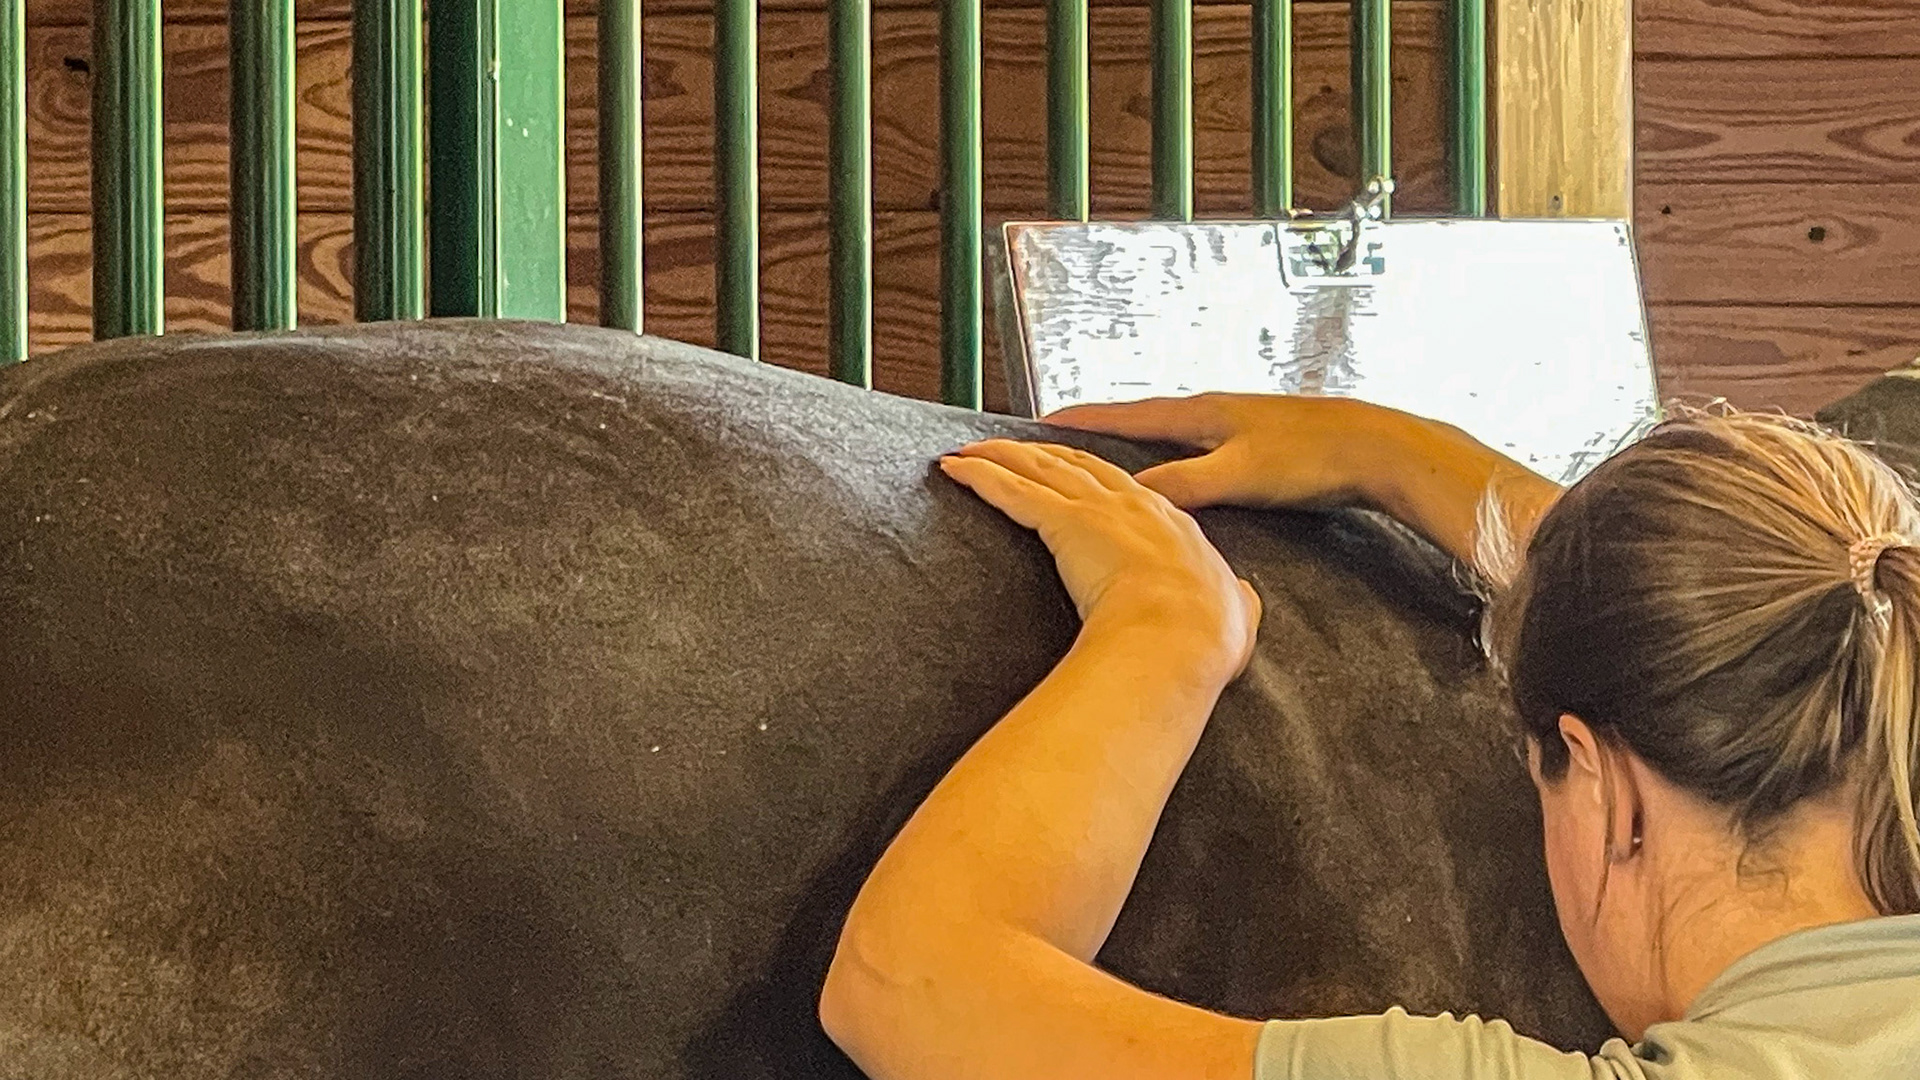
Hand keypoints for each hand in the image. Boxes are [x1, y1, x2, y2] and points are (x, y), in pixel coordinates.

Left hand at [939, 439, 1259, 681]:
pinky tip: (955, 468)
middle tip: (1013, 447)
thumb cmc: (1205, 637)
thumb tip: (1243, 604)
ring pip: (1041, 469)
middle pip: (1079, 465)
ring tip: (969, 451)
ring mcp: (1101, 510)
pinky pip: (1014, 491)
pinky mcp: (1067, 522)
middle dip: (1043, 453)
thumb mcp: (1236, 616)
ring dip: (1001, 455)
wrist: (1182, 638)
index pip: (1128, 489)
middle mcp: (1137, 506)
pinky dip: (981, 475)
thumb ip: (1237, 604)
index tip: (1078, 471)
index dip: (1098, 477)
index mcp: (1176, 527)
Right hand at [1044, 393, 1408, 510]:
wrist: (1380, 449)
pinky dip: (1174, 460)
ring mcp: (1239, 427)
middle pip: (1144, 419)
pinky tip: (1178, 477)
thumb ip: (1182, 483)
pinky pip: (1199, 451)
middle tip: (1060, 438)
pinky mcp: (1261, 447)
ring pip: (1173, 436)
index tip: (1041, 421)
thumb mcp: (1236, 475)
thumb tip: (1126, 491)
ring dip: (1138, 444)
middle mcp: (1216, 412)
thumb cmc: (1311, 458)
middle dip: (1102, 430)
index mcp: (1203, 413)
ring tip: (1108, 456)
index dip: (1082, 421)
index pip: (1127, 414)